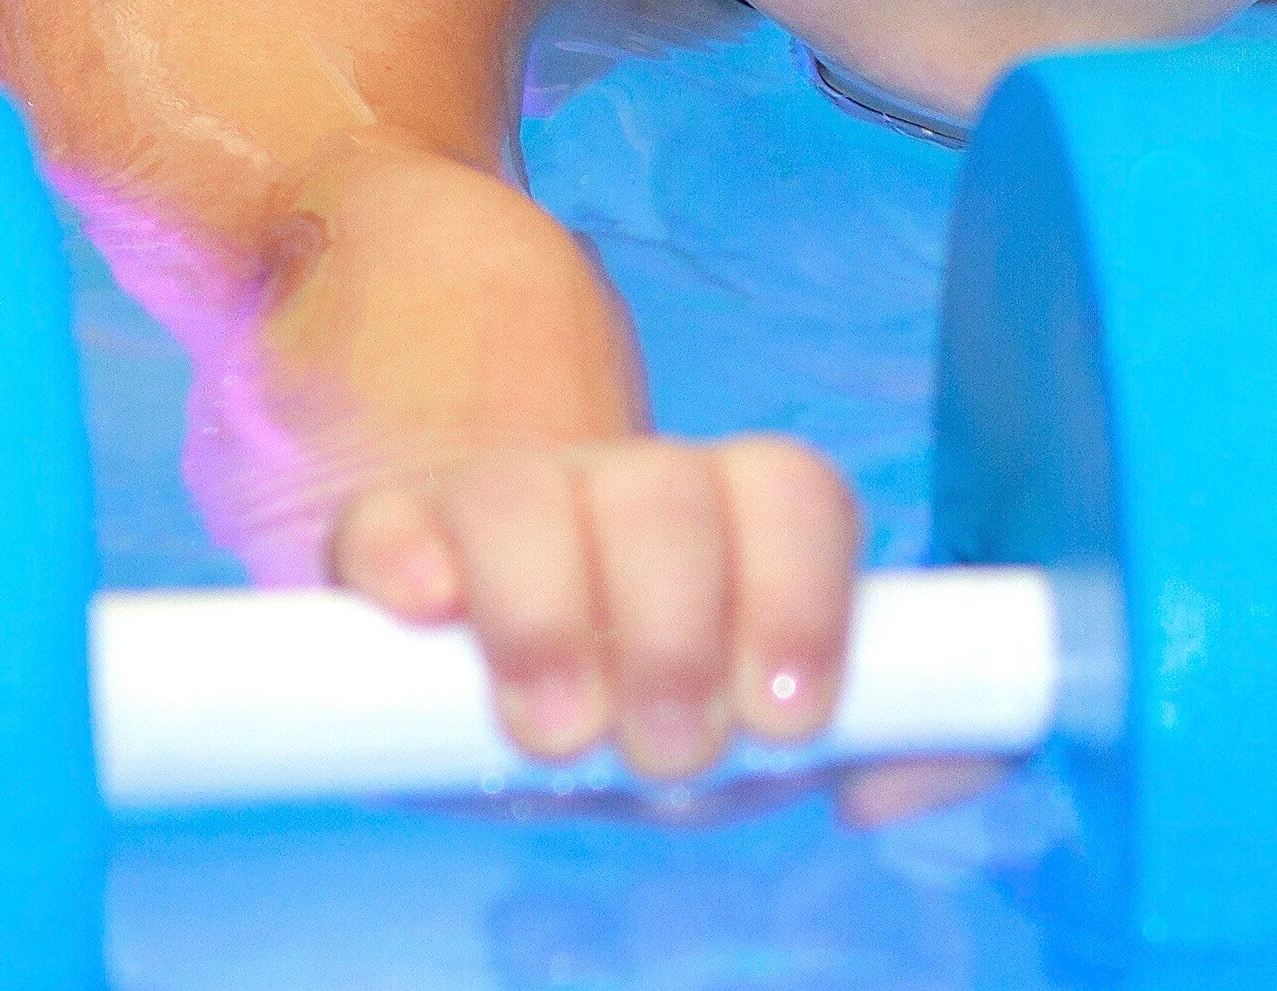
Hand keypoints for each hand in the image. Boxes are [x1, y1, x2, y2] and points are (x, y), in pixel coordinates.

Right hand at [327, 433, 872, 783]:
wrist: (511, 651)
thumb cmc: (670, 693)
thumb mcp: (768, 723)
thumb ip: (886, 740)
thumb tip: (887, 787)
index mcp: (735, 515)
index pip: (790, 492)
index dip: (800, 593)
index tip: (787, 715)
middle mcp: (624, 489)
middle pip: (663, 493)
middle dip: (674, 629)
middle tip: (670, 747)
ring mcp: (504, 502)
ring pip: (522, 493)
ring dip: (545, 613)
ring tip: (560, 728)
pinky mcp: (392, 539)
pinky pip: (389, 521)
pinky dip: (406, 558)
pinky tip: (427, 610)